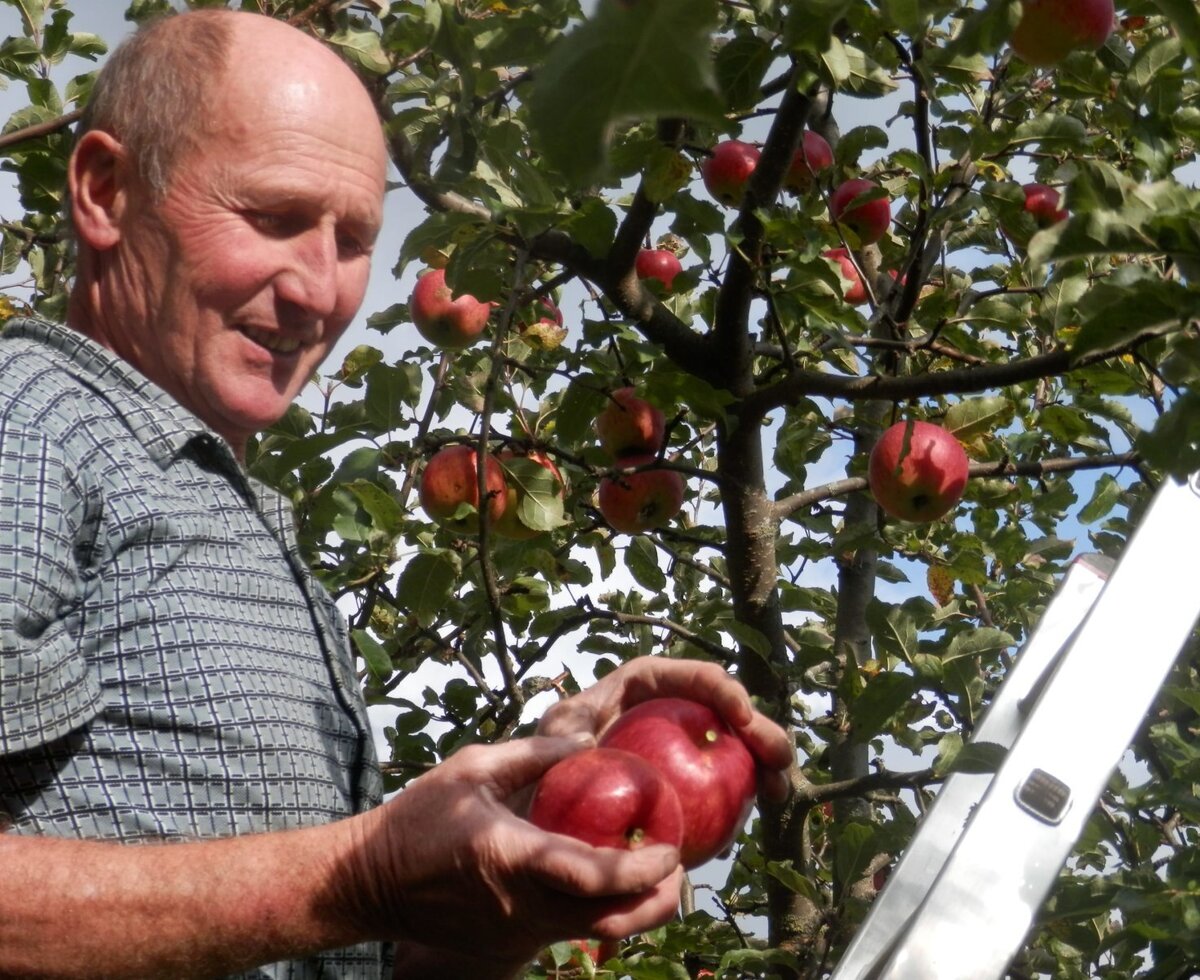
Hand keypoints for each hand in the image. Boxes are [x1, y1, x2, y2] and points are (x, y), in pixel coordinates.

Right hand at [343, 734, 682, 968]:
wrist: (369, 883)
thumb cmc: (418, 818)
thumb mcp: (471, 768)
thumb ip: (533, 754)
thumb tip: (586, 741)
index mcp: (513, 857)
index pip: (593, 876)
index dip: (642, 868)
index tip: (671, 848)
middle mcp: (522, 906)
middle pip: (611, 921)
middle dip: (658, 901)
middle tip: (679, 868)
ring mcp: (517, 934)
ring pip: (595, 934)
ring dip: (635, 911)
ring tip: (656, 875)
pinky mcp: (511, 945)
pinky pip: (569, 933)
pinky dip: (600, 913)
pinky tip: (608, 882)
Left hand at [537, 658, 794, 802]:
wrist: (556, 798)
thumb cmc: (551, 755)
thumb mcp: (556, 734)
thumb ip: (567, 730)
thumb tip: (592, 741)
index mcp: (645, 683)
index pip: (691, 676)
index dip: (721, 689)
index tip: (739, 715)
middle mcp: (674, 706)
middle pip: (727, 708)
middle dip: (760, 727)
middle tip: (779, 756)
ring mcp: (689, 741)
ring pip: (739, 743)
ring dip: (767, 760)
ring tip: (779, 788)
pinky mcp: (695, 775)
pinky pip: (730, 778)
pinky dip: (752, 788)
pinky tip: (766, 806)